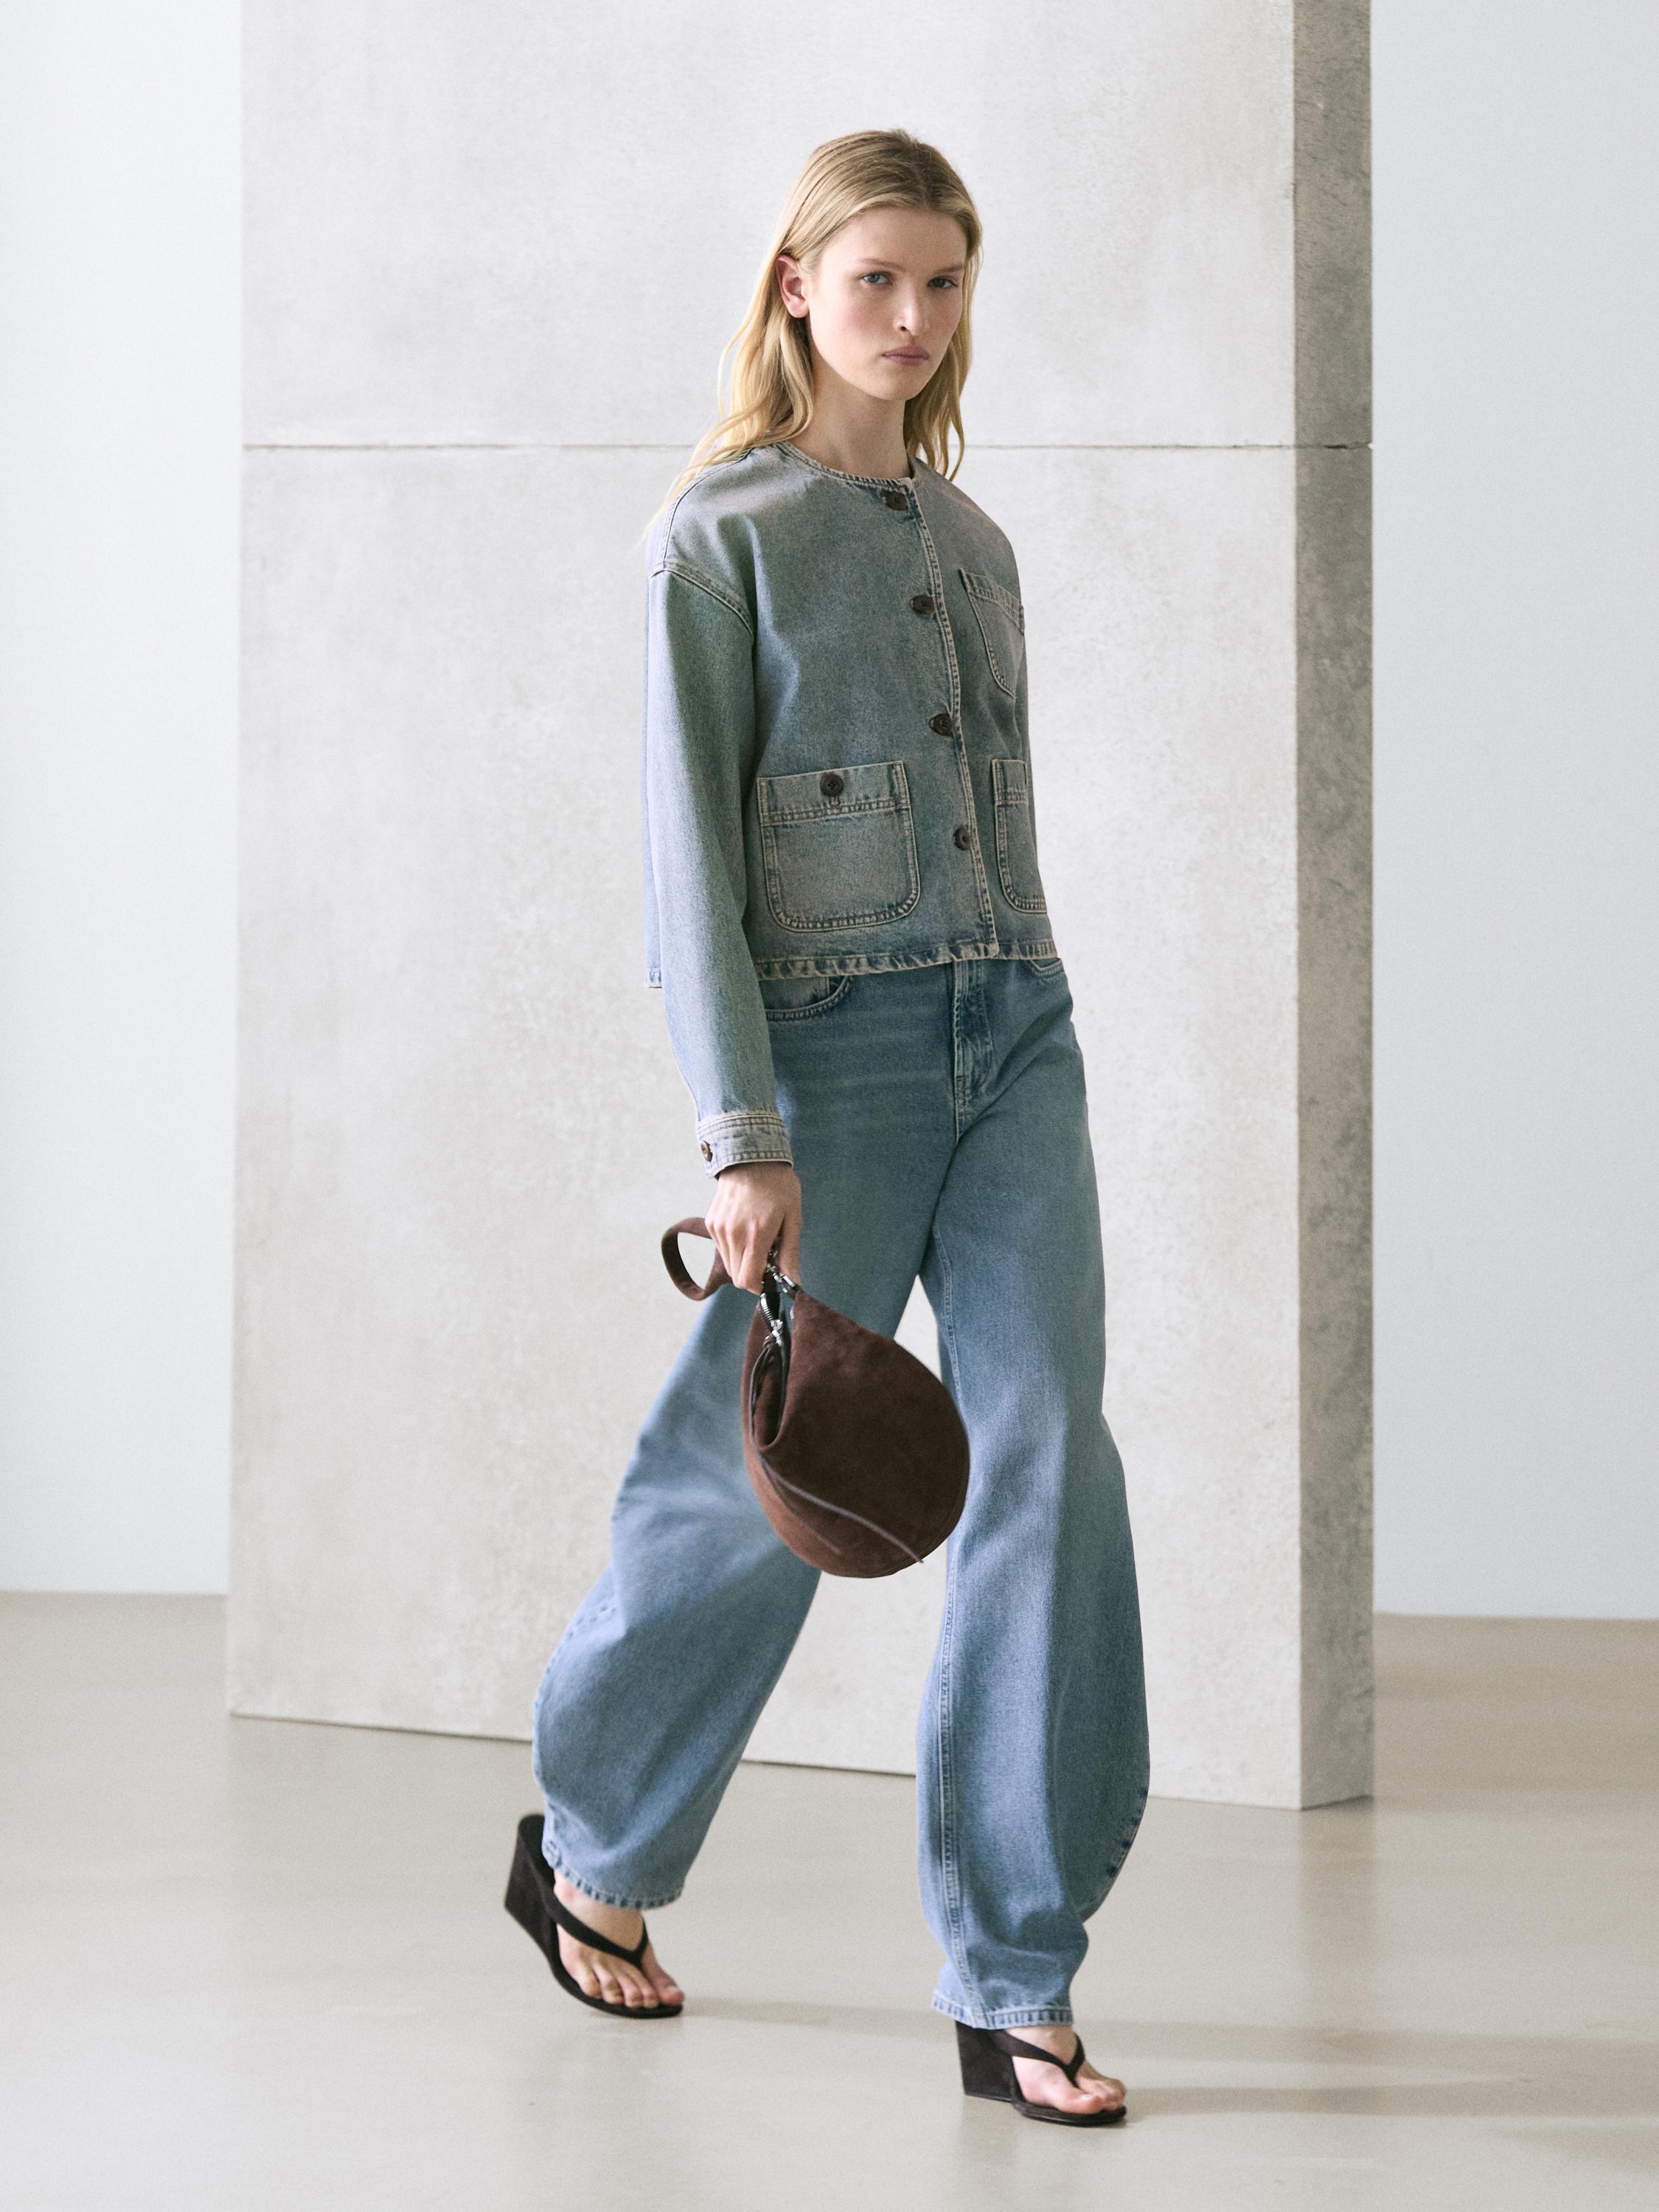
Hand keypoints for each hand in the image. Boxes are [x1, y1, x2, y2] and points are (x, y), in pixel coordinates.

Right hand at [705, 1161, 802, 1292]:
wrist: (751, 1156)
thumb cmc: (778, 1185)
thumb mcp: (793, 1218)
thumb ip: (790, 1253)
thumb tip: (794, 1282)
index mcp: (756, 1235)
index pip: (747, 1280)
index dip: (760, 1287)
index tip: (771, 1279)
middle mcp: (733, 1234)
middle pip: (737, 1276)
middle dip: (754, 1274)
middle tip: (769, 1256)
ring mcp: (719, 1229)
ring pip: (729, 1264)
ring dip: (744, 1261)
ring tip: (758, 1239)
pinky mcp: (712, 1223)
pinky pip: (723, 1248)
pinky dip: (735, 1248)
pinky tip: (746, 1229)